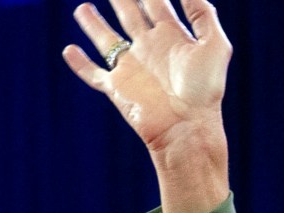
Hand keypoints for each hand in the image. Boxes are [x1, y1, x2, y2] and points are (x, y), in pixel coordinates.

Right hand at [61, 0, 231, 212]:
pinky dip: (80, 63)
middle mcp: (149, 48)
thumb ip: (203, 14)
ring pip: (107, 39)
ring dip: (93, 24)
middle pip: (129, 14)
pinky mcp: (117, 87)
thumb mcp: (215, 46)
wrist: (187, 128)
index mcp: (172, 36)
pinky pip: (93, 74)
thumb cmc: (205, 91)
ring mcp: (132, 67)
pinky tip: (69, 50)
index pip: (156, 2)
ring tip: (82, 9)